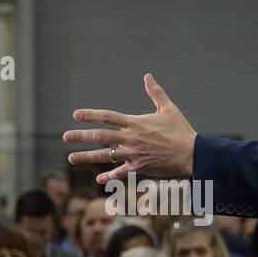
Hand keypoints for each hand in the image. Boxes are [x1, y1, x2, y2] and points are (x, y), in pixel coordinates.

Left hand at [64, 73, 196, 183]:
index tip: (76, 115)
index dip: (90, 115)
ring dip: (86, 156)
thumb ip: (155, 93)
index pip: (107, 117)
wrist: (192, 154)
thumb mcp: (168, 109)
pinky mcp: (138, 167)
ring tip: (70, 158)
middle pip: (100, 137)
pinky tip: (98, 180)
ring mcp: (133, 154)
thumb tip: (147, 76)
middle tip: (65, 136)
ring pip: (105, 156)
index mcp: (135, 123)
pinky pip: (120, 173)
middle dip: (81, 136)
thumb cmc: (181, 130)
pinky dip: (109, 177)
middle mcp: (130, 138)